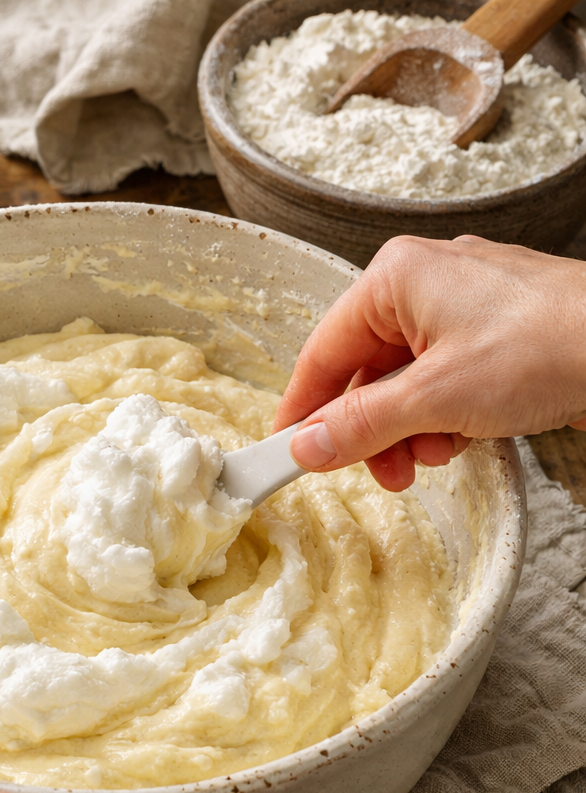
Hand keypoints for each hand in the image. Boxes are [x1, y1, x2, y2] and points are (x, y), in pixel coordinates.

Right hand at [274, 235, 585, 490]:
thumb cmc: (550, 345)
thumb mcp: (435, 398)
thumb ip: (361, 425)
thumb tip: (305, 447)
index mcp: (396, 279)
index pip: (323, 353)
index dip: (301, 408)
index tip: (284, 451)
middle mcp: (425, 284)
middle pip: (365, 372)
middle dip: (372, 430)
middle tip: (378, 472)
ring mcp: (465, 308)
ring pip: (405, 382)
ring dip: (411, 430)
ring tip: (437, 455)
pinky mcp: (496, 333)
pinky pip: (443, 382)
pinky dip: (444, 417)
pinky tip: (465, 438)